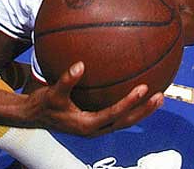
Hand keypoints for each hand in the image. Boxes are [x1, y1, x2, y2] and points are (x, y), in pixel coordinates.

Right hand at [26, 61, 162, 136]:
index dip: (130, 102)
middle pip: (126, 121)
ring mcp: (96, 128)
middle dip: (144, 110)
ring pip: (124, 121)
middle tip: (160, 96)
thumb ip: (67, 80)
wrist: (34, 116)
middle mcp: (95, 129)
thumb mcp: (53, 92)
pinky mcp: (94, 123)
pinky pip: (116, 117)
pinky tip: (133, 97)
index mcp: (87, 124)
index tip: (143, 89)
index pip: (115, 114)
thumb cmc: (43, 105)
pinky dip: (128, 108)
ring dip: (141, 112)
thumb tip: (80, 65)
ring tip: (156, 99)